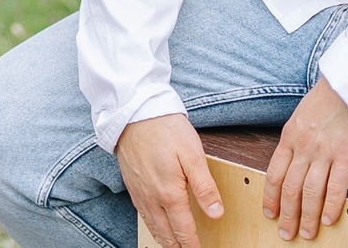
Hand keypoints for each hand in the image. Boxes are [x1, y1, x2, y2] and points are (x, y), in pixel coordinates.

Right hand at [113, 114, 223, 247]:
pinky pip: (141, 213)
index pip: (183, 230)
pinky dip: (150, 225)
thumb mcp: (193, 155)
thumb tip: (216, 213)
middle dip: (177, 246)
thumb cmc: (166, 129)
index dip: (193, 244)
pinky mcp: (131, 183)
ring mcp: (139, 191)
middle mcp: (151, 197)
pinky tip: (155, 224)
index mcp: (169, 193)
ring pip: (151, 226)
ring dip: (163, 239)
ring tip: (173, 245)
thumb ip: (205, 187)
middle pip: (165, 234)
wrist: (134, 112)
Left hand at [263, 80, 347, 239]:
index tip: (269, 213)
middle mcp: (303, 148)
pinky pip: (336, 187)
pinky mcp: (346, 156)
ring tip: (307, 233)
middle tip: (286, 232)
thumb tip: (289, 165)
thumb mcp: (299, 119)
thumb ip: (294, 142)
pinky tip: (329, 219)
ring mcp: (324, 153)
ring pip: (311, 192)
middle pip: (290, 188)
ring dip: (308, 217)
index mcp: (289, 138)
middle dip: (286, 214)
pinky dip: (331, 206)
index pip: (274, 175)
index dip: (270, 198)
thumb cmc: (325, 102)